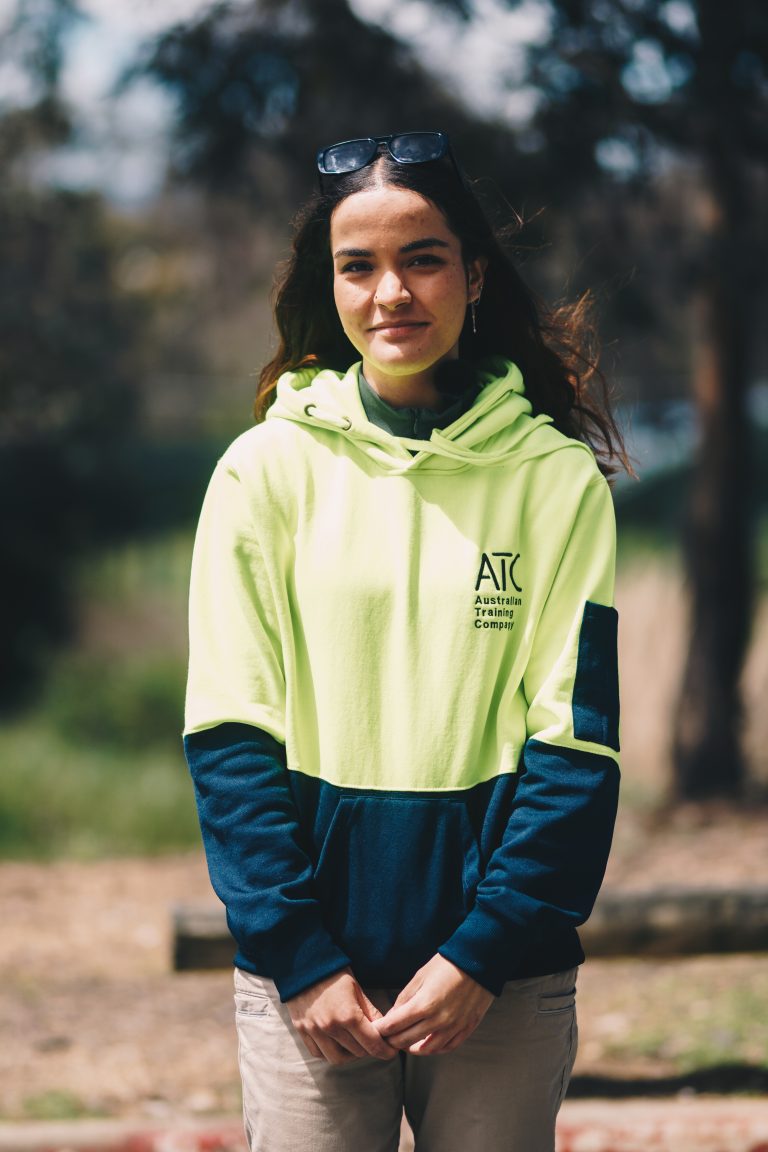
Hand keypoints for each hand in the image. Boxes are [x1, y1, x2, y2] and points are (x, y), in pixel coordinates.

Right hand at [286, 969, 398, 1064]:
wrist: (304, 962)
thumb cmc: (334, 972)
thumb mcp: (357, 988)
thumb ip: (370, 1012)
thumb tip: (385, 1030)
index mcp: (348, 1015)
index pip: (372, 1044)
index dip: (385, 1051)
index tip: (391, 1051)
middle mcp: (330, 1027)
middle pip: (358, 1053)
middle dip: (369, 1049)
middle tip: (374, 1041)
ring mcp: (314, 1030)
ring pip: (337, 1058)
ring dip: (349, 1054)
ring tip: (355, 1043)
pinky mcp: (301, 1030)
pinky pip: (318, 1053)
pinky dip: (329, 1052)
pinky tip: (336, 1042)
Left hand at [375, 954, 493, 1055]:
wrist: (478, 960)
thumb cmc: (447, 964)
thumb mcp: (420, 976)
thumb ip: (405, 998)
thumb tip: (393, 1016)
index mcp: (424, 1004)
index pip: (395, 1026)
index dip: (381, 1030)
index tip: (375, 1031)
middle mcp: (439, 1020)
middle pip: (407, 1040)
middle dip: (392, 1041)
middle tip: (385, 1039)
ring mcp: (454, 1027)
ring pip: (427, 1049)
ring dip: (412, 1048)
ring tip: (404, 1044)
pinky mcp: (466, 1028)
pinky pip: (447, 1047)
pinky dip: (434, 1049)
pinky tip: (427, 1045)